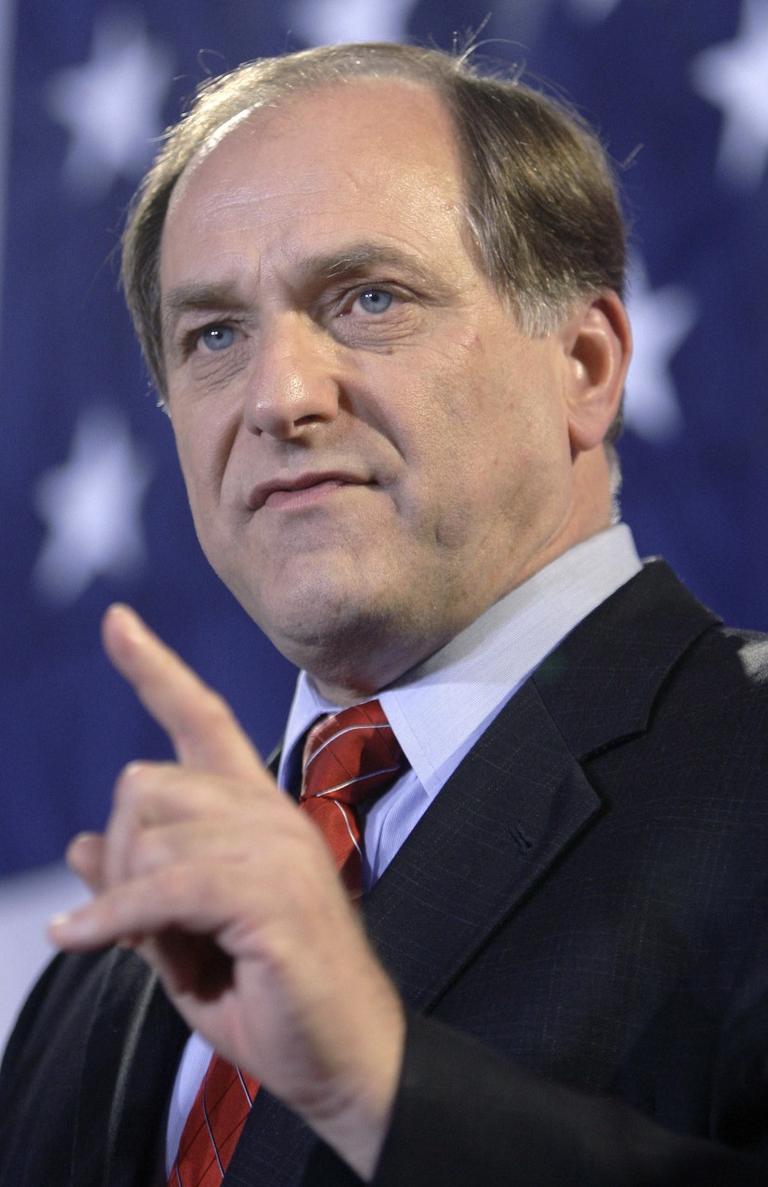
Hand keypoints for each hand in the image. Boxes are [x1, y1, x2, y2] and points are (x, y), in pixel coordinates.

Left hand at [49, 604, 403, 1178]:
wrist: (344, 1058)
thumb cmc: (268, 996)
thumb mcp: (185, 937)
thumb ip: (141, 884)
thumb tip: (81, 847)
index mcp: (255, 812)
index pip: (202, 719)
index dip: (154, 669)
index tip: (116, 622)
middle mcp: (269, 814)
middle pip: (145, 784)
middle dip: (119, 856)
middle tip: (138, 921)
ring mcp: (276, 849)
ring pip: (149, 834)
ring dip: (125, 902)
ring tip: (165, 949)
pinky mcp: (272, 896)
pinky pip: (162, 887)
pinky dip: (111, 917)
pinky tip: (81, 938)